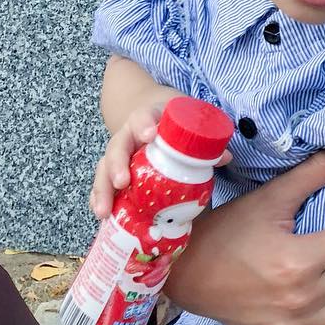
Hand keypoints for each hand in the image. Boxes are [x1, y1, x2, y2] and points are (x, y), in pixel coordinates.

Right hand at [89, 101, 231, 218]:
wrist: (151, 108)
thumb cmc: (172, 117)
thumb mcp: (188, 117)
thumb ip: (205, 136)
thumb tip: (226, 157)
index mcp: (148, 115)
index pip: (143, 115)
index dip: (144, 123)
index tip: (149, 134)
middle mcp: (129, 134)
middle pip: (118, 146)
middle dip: (117, 164)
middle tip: (123, 182)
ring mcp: (120, 152)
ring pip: (105, 167)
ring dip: (103, 189)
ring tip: (104, 211)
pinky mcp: (115, 168)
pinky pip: (103, 182)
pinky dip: (99, 197)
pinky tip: (102, 215)